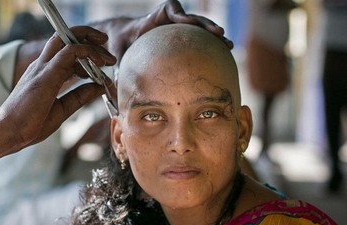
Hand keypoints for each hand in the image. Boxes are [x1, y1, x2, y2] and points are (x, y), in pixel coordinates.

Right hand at [0, 26, 115, 155]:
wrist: (7, 133)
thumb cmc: (28, 124)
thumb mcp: (62, 109)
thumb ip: (79, 96)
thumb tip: (100, 87)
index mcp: (44, 73)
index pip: (66, 51)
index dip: (87, 54)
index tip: (103, 66)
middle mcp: (42, 65)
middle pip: (65, 37)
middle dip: (90, 39)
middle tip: (109, 54)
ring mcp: (43, 67)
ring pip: (67, 39)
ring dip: (92, 44)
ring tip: (108, 58)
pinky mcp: (46, 74)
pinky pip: (69, 51)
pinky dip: (87, 53)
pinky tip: (99, 64)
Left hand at [107, 0, 232, 61]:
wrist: (124, 38)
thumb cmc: (121, 45)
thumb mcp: (119, 54)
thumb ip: (120, 68)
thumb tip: (118, 92)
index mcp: (155, 17)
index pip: (171, 11)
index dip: (181, 15)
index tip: (187, 22)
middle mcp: (170, 17)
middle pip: (192, 18)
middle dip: (207, 25)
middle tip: (220, 34)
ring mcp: (179, 24)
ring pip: (201, 27)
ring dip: (215, 35)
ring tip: (228, 45)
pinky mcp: (184, 32)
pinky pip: (199, 37)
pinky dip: (211, 44)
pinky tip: (223, 54)